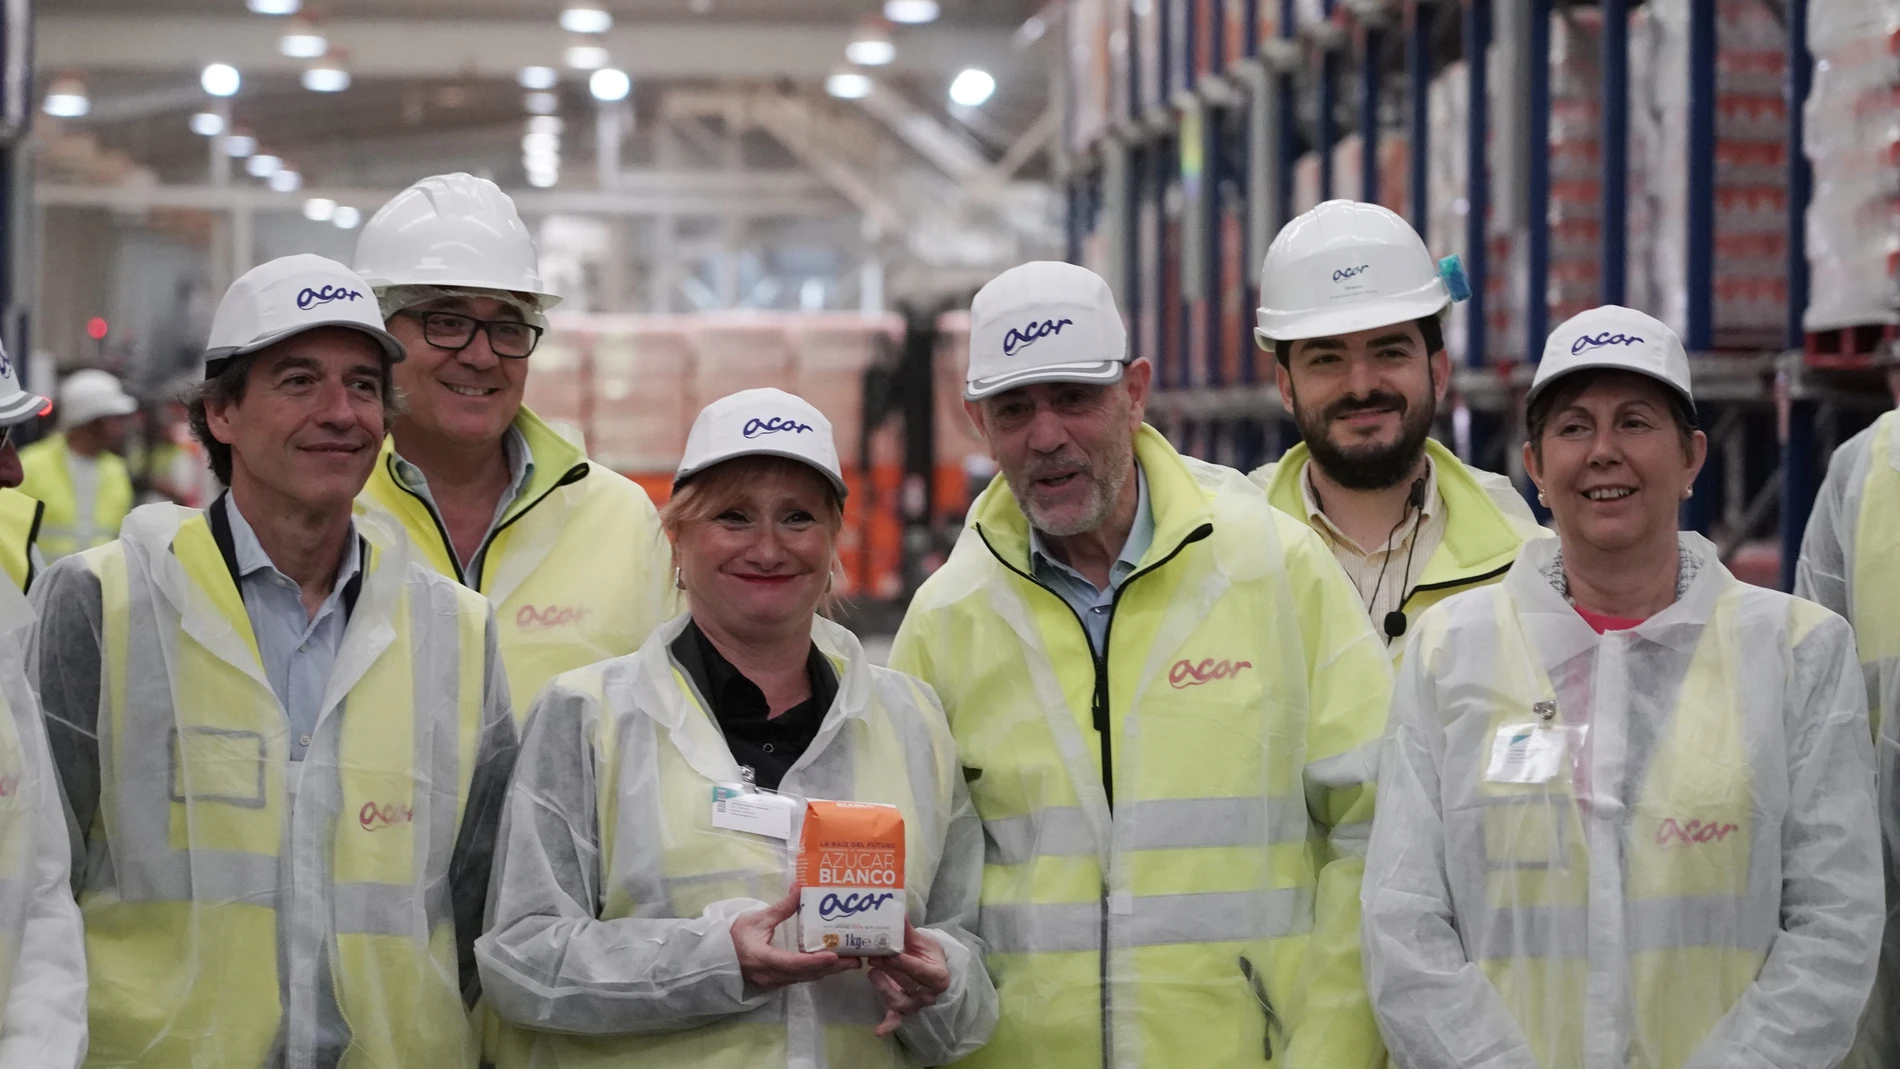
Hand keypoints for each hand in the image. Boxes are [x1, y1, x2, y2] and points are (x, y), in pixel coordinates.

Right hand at [731, 887, 861, 991]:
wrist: (716, 957)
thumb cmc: (735, 936)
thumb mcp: (757, 919)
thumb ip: (781, 908)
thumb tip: (800, 887)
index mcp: (764, 959)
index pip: (794, 963)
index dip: (815, 961)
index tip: (835, 956)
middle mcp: (772, 975)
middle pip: (806, 975)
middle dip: (832, 968)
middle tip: (856, 960)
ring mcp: (774, 982)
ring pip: (806, 979)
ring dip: (828, 971)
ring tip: (850, 961)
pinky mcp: (777, 982)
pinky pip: (800, 979)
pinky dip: (817, 971)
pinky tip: (831, 964)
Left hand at [865, 920, 950, 1036]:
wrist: (932, 969)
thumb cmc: (928, 954)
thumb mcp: (922, 942)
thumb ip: (909, 931)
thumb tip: (898, 911)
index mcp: (939, 976)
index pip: (920, 970)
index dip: (905, 962)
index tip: (890, 952)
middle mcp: (930, 994)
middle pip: (907, 983)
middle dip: (889, 969)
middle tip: (873, 956)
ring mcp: (917, 1005)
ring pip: (899, 1001)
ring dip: (884, 989)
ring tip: (871, 974)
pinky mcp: (904, 1012)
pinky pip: (896, 1021)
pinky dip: (888, 1026)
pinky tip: (878, 1031)